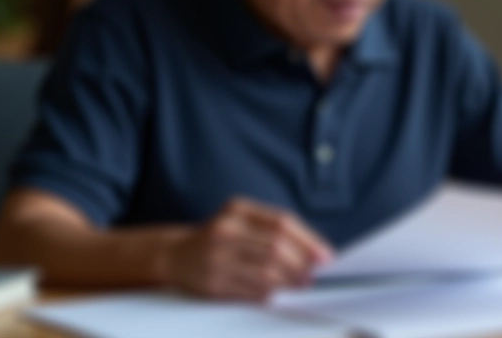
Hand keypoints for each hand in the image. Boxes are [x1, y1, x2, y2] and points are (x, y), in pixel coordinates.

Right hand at [160, 198, 333, 301]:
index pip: (281, 223)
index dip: (308, 241)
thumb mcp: (242, 220)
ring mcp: (217, 257)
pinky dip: (270, 293)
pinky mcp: (213, 282)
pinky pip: (251, 291)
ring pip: (266, 272)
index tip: (325, 256)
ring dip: (289, 281)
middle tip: (312, 275)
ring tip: (300, 284)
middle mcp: (226, 229)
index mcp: (238, 209)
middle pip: (275, 248)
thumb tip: (314, 253)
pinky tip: (275, 291)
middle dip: (300, 264)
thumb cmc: (220, 237)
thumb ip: (274, 230)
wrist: (176, 254)